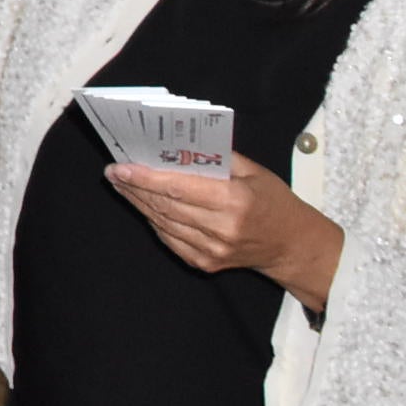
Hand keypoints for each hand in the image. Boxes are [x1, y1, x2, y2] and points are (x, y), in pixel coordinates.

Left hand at [106, 154, 344, 309]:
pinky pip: (169, 239)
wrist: (291, 245)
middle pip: (165, 205)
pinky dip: (153, 220)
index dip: (145, 177)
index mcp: (234, 200)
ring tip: (122, 185)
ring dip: (138, 203)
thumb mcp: (253, 171)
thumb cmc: (273, 200)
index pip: (178, 187)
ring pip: (162, 222)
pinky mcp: (205, 263)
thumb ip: (217, 156)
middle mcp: (221, 228)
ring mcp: (212, 250)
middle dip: (134, 187)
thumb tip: (178, 143)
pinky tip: (143, 205)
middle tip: (114, 171)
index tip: (121, 166)